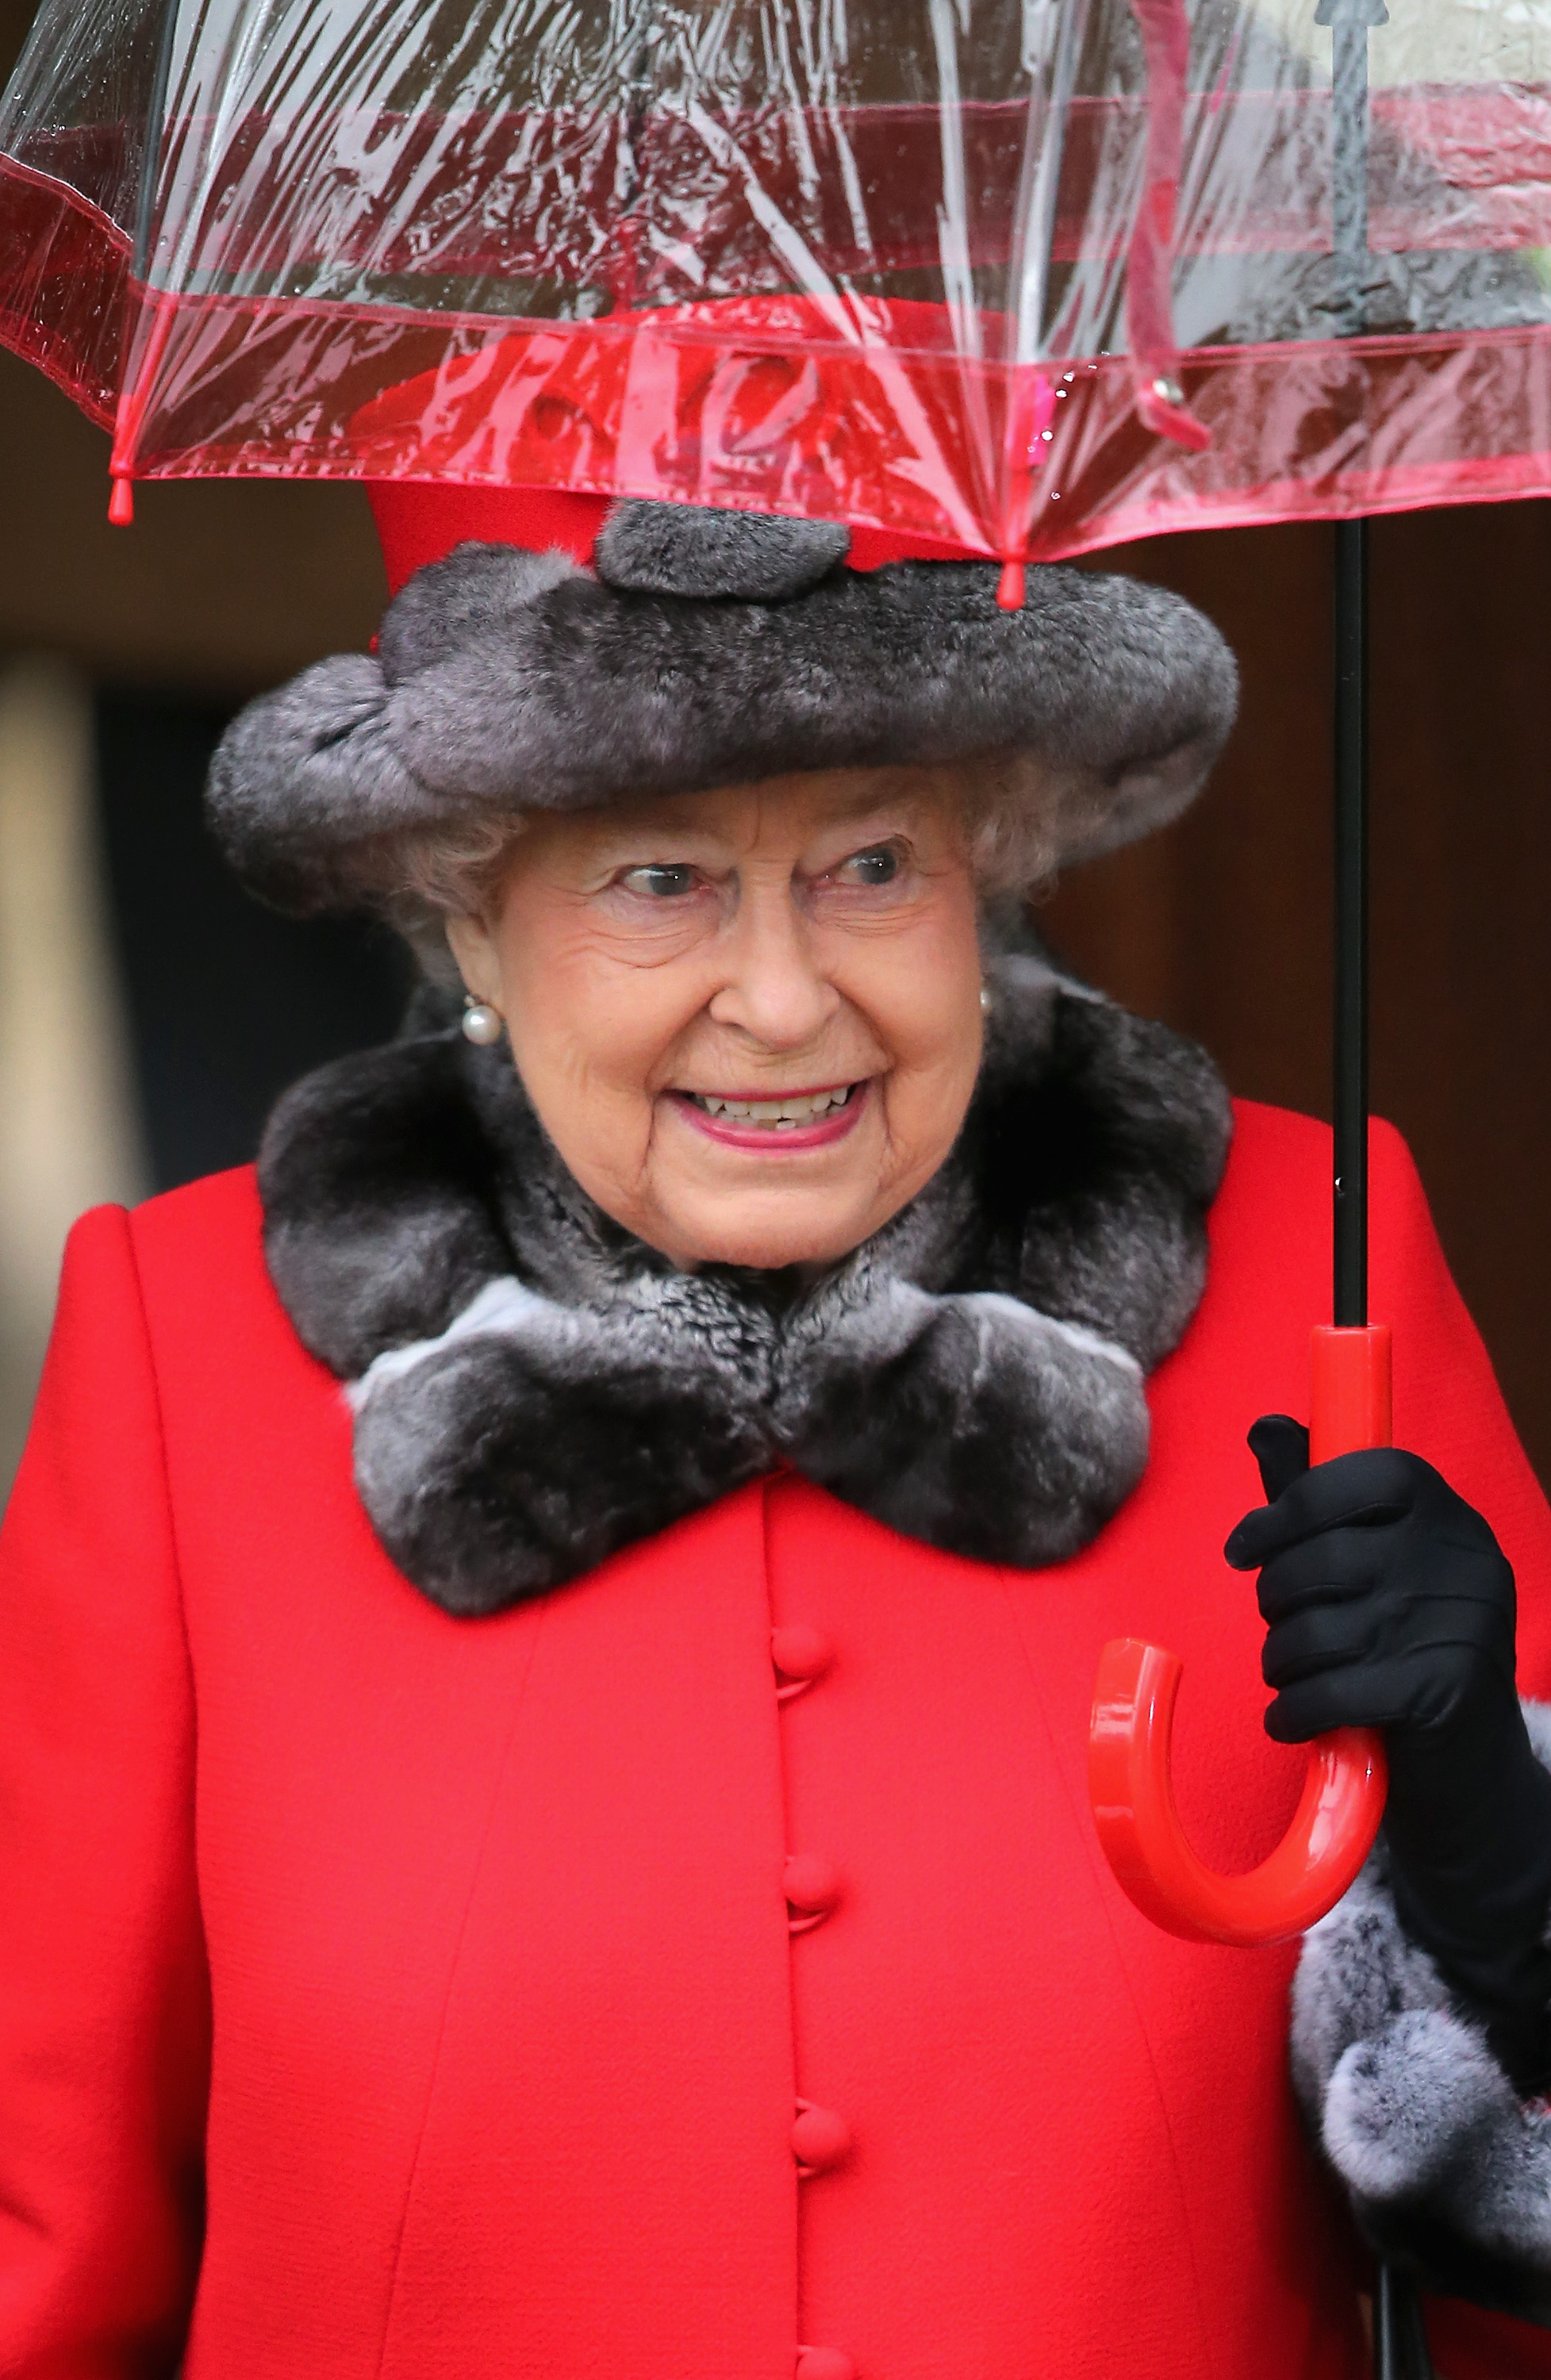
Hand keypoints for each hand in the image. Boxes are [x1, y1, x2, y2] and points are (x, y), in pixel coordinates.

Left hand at [1226, 1418, 1550, 2092]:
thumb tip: (1267, 1426)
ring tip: (1291, 1678)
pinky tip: (1293, 1722)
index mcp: (1449, 1519)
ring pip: (1319, 1627)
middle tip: (1278, 1628)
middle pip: (1325, 1557)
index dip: (1291, 1503)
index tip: (1243, 1546)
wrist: (1468, 1782)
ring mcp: (1462, 1626)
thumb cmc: (1403, 1658)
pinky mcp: (1446, 1691)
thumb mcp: (1370, 1572)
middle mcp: (1467, 1561)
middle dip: (1276, 1600)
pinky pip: (1331, 1688)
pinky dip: (1294, 1712)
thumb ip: (1319, 1500)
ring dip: (1282, 1663)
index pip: (1369, 1472)